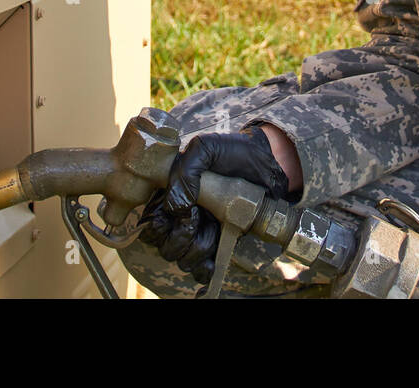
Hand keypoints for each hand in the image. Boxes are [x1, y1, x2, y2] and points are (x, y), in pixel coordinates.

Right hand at [138, 127, 290, 283]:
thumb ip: (186, 169)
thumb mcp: (205, 148)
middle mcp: (181, 215)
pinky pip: (202, 268)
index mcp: (171, 193)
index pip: (151, 221)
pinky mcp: (219, 242)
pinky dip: (204, 269)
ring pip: (182, 259)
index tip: (184, 212)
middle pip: (165, 245)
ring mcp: (200, 230)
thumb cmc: (233, 152)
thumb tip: (176, 205)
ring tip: (214, 229)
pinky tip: (212, 262)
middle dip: (181, 238)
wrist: (267, 163)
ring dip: (197, 249)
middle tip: (199, 218)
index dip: (162, 224)